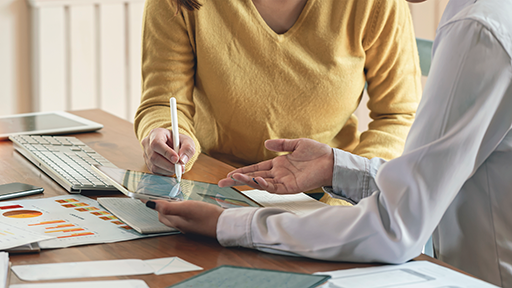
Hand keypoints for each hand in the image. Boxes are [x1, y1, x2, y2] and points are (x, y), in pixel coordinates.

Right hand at [141, 128, 194, 174]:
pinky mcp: (148, 164)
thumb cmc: (179, 142)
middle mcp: (147, 143)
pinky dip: (166, 172)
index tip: (177, 159)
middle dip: (169, 164)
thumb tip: (182, 160)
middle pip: (154, 157)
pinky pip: (155, 172)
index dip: (166, 152)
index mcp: (156, 133)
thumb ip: (188, 148)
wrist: (174, 146)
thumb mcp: (187, 141)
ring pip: (154, 166)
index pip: (156, 143)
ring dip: (168, 169)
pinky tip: (172, 168)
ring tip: (178, 167)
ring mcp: (146, 154)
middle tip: (181, 167)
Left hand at [147, 200, 222, 236]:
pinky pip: (184, 217)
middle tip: (158, 197)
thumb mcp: (186, 208)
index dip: (153, 205)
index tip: (146, 197)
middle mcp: (181, 225)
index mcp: (176, 222)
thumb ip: (168, 207)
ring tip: (171, 199)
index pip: (160, 213)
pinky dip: (180, 211)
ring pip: (175, 217)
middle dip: (160, 207)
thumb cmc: (207, 216)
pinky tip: (187, 206)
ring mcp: (189, 226)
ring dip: (170, 209)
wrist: (225, 225)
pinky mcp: (197, 224)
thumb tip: (149, 205)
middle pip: (166, 217)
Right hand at [218, 138, 333, 193]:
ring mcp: (283, 181)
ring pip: (261, 183)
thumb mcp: (297, 144)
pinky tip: (256, 180)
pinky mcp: (290, 187)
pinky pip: (274, 188)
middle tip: (222, 182)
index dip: (243, 171)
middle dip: (238, 180)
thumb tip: (266, 143)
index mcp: (278, 164)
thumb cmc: (317, 153)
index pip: (256, 169)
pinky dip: (264, 185)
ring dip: (247, 181)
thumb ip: (281, 144)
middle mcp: (278, 174)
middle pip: (254, 178)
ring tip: (234, 179)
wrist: (331, 161)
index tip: (230, 174)